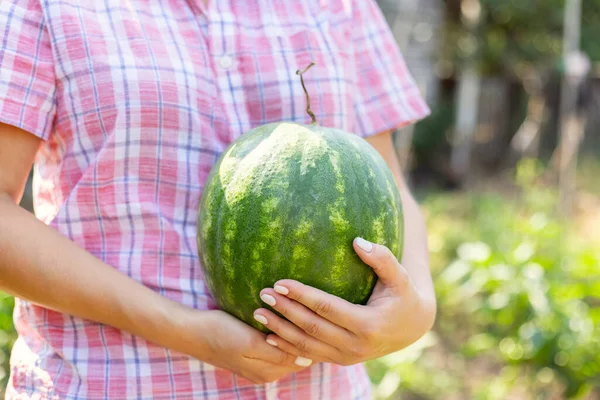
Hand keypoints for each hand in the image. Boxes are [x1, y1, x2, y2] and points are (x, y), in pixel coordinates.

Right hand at [172, 309, 311, 383]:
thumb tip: (306, 361)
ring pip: (287, 348)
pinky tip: (283, 317)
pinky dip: (282, 332)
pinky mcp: (254, 355)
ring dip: (293, 331)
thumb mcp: (251, 343)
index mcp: (269, 372)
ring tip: (297, 310)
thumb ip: (279, 355)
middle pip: (297, 354)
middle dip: (303, 334)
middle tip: (308, 309)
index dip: (310, 337)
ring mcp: (260, 366)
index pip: (302, 357)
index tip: (313, 316)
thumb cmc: (221, 333)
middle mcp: (267, 373)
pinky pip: (277, 345)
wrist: (193, 331)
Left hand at [252, 237, 435, 365]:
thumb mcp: (400, 276)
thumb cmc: (403, 295)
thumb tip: (357, 240)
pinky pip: (310, 355)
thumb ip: (382, 258)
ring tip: (257, 313)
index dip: (302, 295)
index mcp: (368, 325)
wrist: (411, 328)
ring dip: (280, 330)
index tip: (280, 282)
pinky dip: (288, 347)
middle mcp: (356, 346)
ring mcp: (347, 357)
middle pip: (312, 328)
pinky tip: (269, 336)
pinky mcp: (340, 360)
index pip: (327, 308)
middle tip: (263, 293)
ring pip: (307, 346)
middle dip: (285, 311)